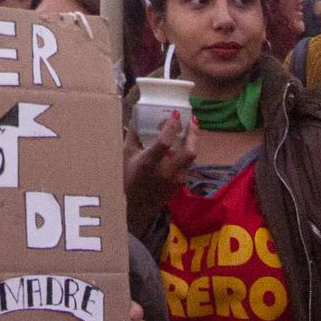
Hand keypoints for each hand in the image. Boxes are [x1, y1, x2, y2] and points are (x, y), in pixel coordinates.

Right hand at [124, 110, 197, 228]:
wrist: (137, 207)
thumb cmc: (128, 178)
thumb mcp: (126, 155)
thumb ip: (133, 135)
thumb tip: (136, 115)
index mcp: (148, 163)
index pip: (165, 142)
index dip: (171, 126)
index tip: (174, 114)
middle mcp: (165, 171)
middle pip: (189, 151)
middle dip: (193, 133)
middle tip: (193, 119)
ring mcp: (176, 179)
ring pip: (192, 156)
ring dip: (192, 140)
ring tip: (191, 128)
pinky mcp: (181, 183)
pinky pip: (187, 163)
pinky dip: (186, 151)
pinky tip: (183, 144)